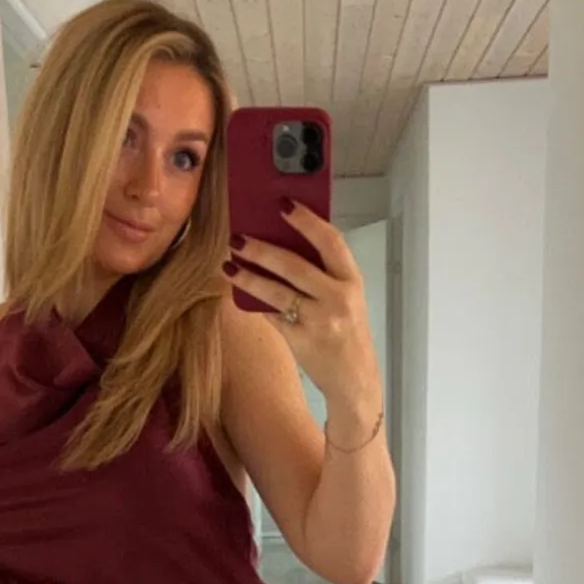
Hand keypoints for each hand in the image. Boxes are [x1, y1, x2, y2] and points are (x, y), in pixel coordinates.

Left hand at [224, 202, 382, 420]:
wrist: (354, 379)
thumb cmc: (348, 332)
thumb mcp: (346, 298)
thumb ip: (322, 273)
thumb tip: (281, 244)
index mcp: (352, 281)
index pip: (330, 241)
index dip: (306, 220)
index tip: (282, 205)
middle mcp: (337, 299)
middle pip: (294, 265)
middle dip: (262, 249)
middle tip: (238, 238)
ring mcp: (318, 321)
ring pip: (276, 292)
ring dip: (248, 277)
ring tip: (229, 265)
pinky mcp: (300, 340)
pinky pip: (272, 315)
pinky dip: (256, 303)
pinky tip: (240, 292)